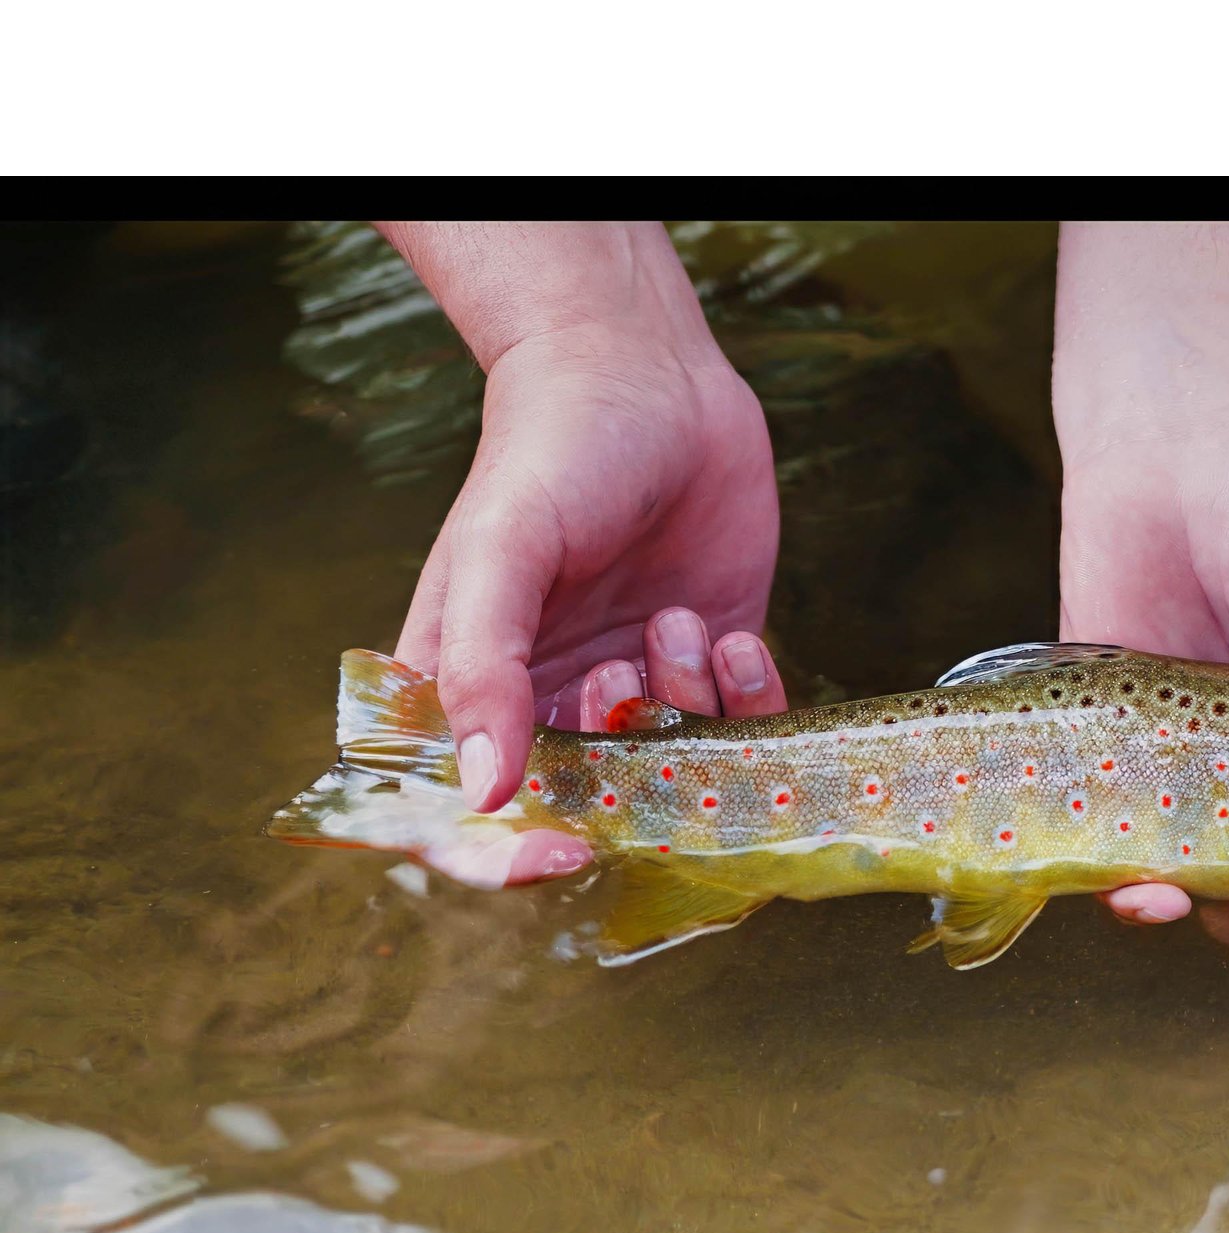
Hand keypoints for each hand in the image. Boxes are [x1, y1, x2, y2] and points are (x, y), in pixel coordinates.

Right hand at [377, 222, 783, 887]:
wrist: (649, 375)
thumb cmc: (551, 452)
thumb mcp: (500, 553)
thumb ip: (484, 670)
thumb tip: (480, 790)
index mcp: (477, 690)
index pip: (474, 819)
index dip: (511, 857)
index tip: (563, 849)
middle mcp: (559, 702)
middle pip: (591, 810)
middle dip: (623, 773)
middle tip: (624, 678)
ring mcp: (643, 685)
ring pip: (678, 774)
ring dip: (686, 715)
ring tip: (673, 621)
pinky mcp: (717, 661)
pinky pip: (746, 731)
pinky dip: (749, 700)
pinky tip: (728, 632)